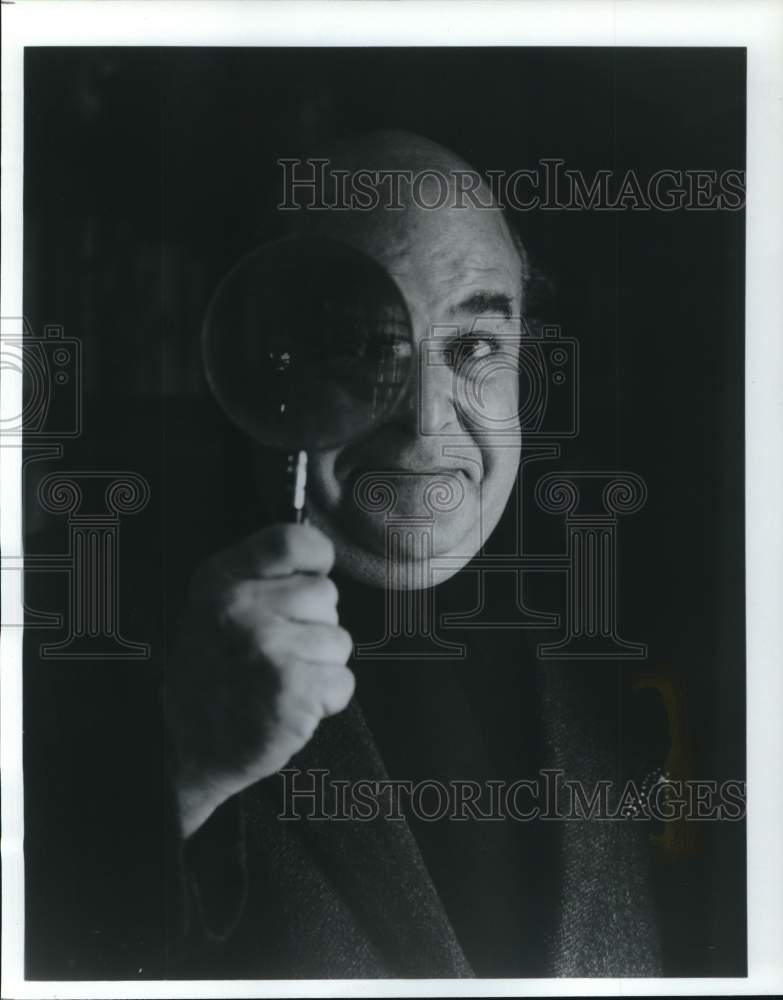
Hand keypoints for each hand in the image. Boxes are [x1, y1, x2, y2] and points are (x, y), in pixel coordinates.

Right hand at [166, 523, 354, 837]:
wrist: (187, 748)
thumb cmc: (214, 675)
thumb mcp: (216, 606)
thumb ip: (263, 576)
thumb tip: (322, 561)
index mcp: (221, 578)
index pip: (291, 540)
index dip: (315, 558)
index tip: (312, 576)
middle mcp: (241, 606)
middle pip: (327, 594)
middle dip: (315, 625)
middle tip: (277, 652)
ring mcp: (266, 646)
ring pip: (339, 641)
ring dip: (320, 666)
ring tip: (280, 680)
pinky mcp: (291, 688)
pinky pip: (343, 682)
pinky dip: (326, 700)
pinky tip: (290, 704)